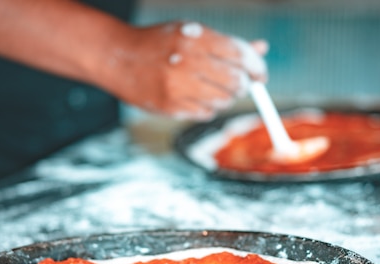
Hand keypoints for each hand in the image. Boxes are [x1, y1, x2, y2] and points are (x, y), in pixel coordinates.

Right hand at [110, 21, 268, 120]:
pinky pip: (205, 114)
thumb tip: (262, 49)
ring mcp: (177, 87)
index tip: (260, 76)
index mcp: (195, 38)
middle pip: (235, 82)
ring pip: (223, 101)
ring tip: (212, 88)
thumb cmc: (161, 43)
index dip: (256, 67)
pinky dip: (208, 108)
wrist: (117, 57)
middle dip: (242, 86)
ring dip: (226, 98)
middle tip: (239, 84)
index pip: (240, 56)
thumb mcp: (193, 34)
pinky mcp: (170, 107)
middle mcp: (187, 62)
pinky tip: (196, 97)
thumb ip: (227, 44)